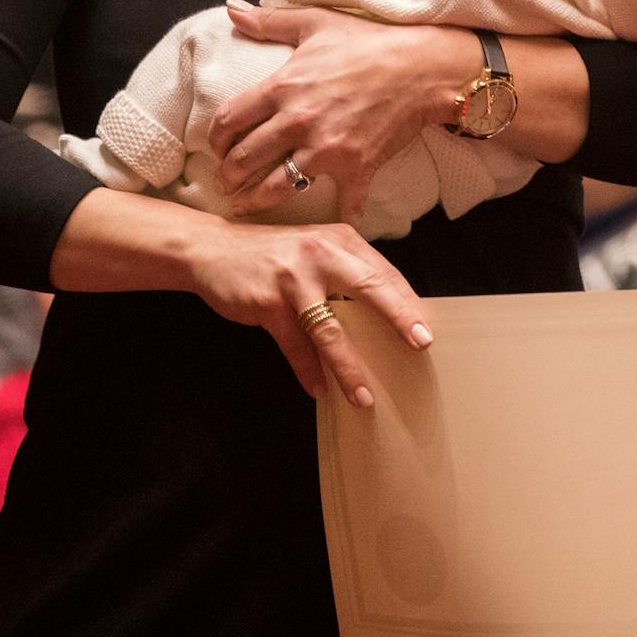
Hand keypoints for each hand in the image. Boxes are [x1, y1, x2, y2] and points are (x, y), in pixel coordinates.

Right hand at [182, 217, 432, 405]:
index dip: (406, 302)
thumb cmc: (271, 254)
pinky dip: (308, 371)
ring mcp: (293, 279)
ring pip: (330, 330)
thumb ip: (345, 269)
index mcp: (338, 239)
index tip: (426, 329)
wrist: (210, 249)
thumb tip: (387, 308)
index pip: (383, 272)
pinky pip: (295, 346)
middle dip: (398, 318)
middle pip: (369, 288)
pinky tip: (319, 390)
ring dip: (349, 368)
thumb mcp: (313, 248)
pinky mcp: (268, 303)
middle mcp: (320, 254)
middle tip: (420, 344)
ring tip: (364, 397)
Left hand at [210, 2, 474, 224]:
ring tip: (246, 205)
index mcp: (282, 87)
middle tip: (225, 182)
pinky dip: (336, 217)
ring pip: (276, 189)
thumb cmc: (368, 42)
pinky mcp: (356, 168)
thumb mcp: (314, 23)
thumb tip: (231, 8)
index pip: (229, 121)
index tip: (216, 148)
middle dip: (228, 176)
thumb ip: (268, 21)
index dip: (216, 139)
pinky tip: (326, 225)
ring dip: (255, 201)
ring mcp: (326, 149)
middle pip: (244, 160)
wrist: (422, 66)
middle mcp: (298, 122)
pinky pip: (341, 204)